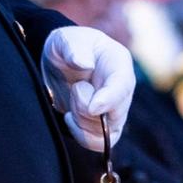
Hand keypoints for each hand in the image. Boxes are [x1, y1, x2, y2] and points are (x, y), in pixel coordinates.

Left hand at [41, 26, 134, 151]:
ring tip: (73, 97)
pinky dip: (81, 135)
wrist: (59, 63)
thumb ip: (73, 48)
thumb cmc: (66, 46)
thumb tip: (84, 64)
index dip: (109, 100)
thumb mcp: (65, 40)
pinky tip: (69, 117)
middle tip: (75, 88)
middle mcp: (123, 89)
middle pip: (115, 114)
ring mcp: (116, 109)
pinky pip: (98, 143)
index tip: (92, 108)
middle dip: (86, 107)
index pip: (123, 86)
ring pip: (105, 132)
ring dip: (81, 120)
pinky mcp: (104, 125)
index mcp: (118, 63)